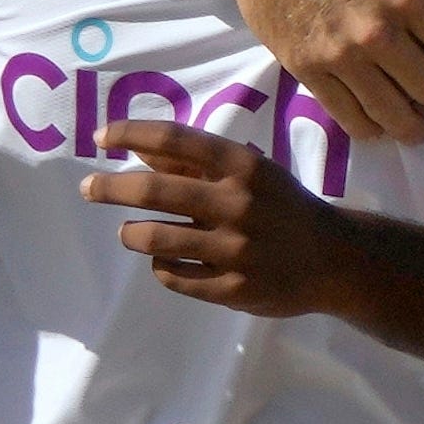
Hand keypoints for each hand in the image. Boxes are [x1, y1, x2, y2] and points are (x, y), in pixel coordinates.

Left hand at [81, 116, 362, 316]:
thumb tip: (139, 150)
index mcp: (242, 166)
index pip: (174, 139)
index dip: (131, 133)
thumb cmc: (281, 205)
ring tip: (129, 233)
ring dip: (131, 234)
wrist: (335, 259)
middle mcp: (237, 204)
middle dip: (109, 187)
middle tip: (88, 188)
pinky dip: (161, 266)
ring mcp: (236, 250)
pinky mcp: (234, 289)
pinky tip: (164, 260)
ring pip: (155, 239)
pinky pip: (175, 276)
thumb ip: (197, 163)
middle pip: (152, 190)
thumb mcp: (249, 172)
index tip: (101, 137)